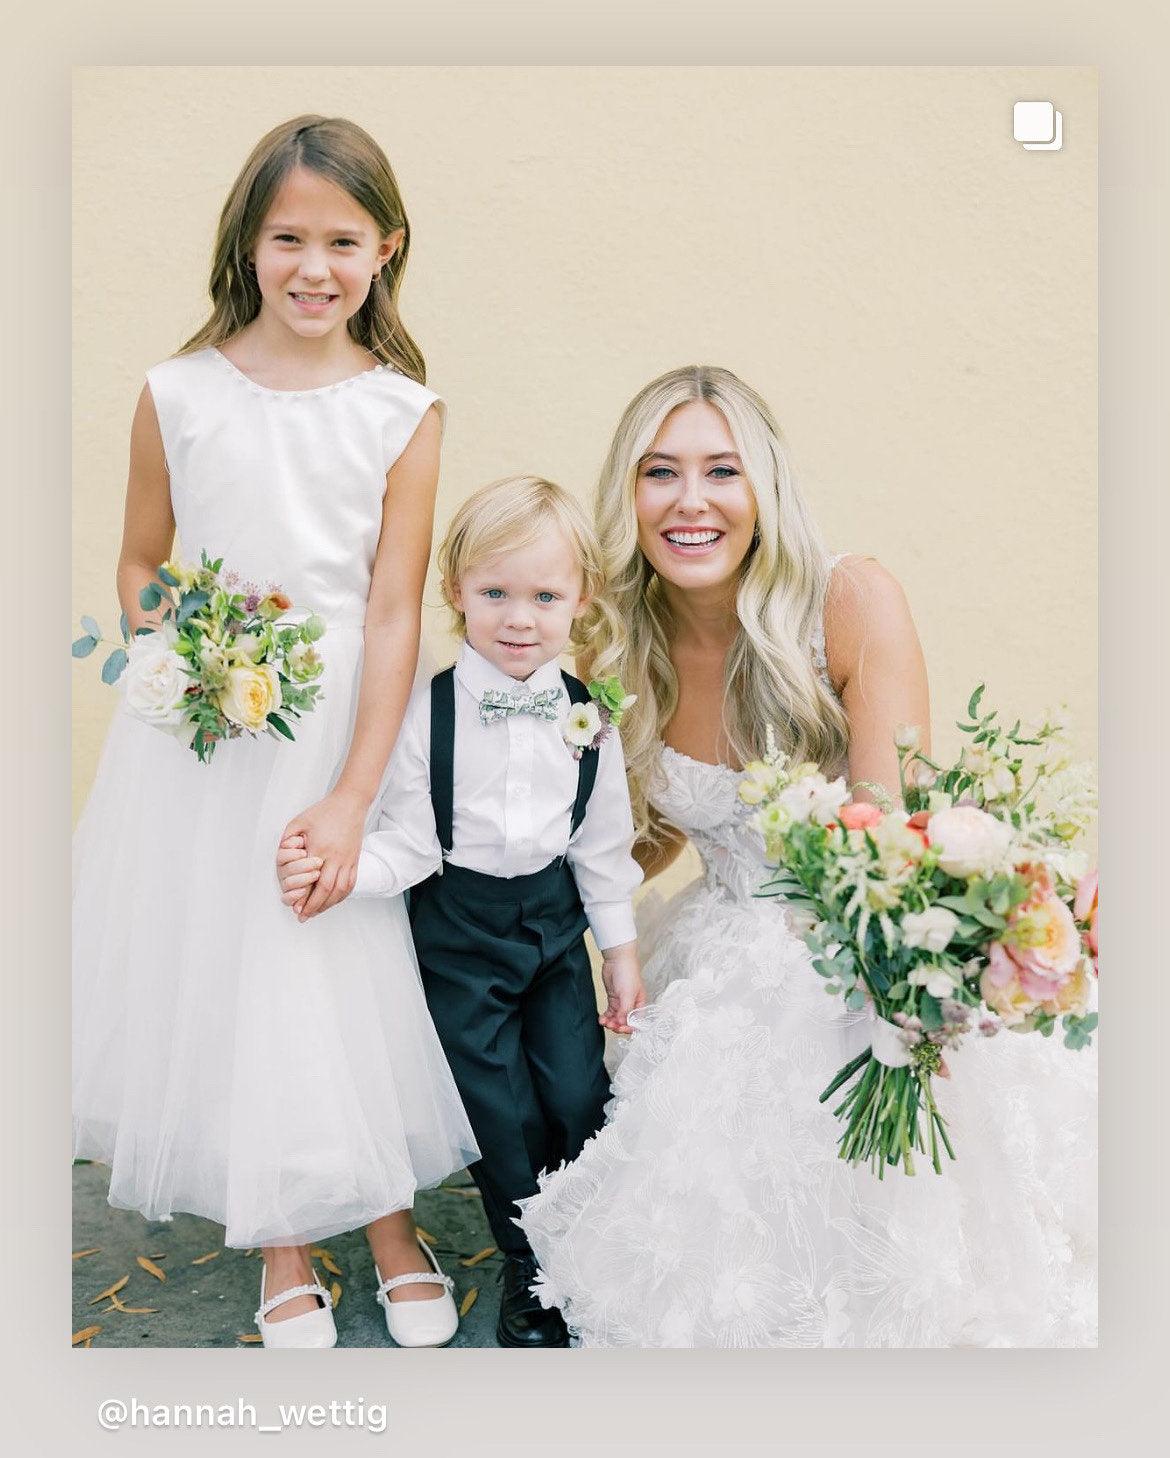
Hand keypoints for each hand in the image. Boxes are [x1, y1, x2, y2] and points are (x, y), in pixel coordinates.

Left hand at [281, 787, 367, 919]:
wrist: (350, 803)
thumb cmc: (324, 811)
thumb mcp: (299, 821)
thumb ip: (287, 838)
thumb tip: (280, 853)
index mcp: (320, 849)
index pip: (312, 882)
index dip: (304, 898)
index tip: (296, 908)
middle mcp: (336, 858)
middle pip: (327, 890)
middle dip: (314, 907)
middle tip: (304, 916)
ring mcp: (348, 860)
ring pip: (340, 890)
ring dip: (329, 904)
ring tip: (317, 911)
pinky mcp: (355, 859)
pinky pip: (351, 883)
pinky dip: (342, 895)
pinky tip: (333, 900)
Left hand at [598, 943, 644, 1034]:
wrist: (616, 959)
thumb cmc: (627, 972)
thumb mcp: (628, 994)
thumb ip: (625, 1010)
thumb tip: (621, 1023)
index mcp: (639, 1004)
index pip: (637, 1022)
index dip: (629, 1028)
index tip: (620, 1028)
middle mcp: (631, 1005)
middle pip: (626, 1022)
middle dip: (618, 1026)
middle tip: (611, 1025)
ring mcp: (621, 1002)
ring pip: (617, 1019)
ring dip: (610, 1023)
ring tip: (604, 1022)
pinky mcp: (613, 999)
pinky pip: (610, 1013)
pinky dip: (606, 1017)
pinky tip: (602, 1018)